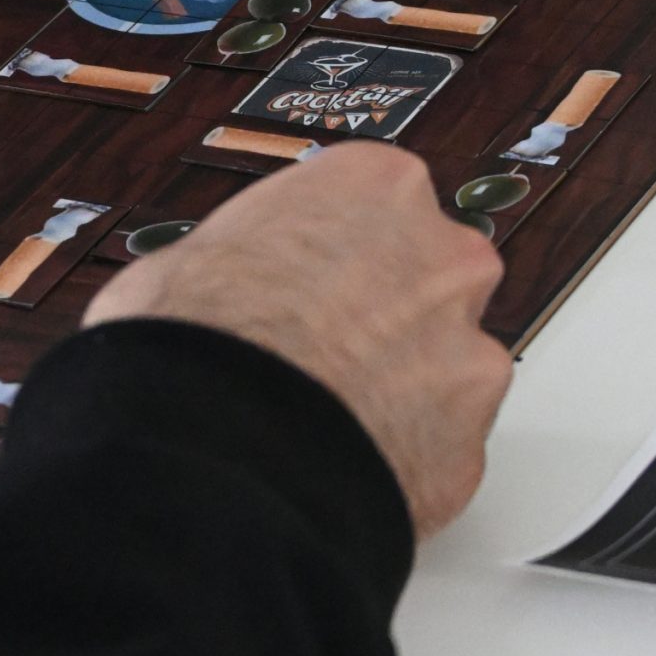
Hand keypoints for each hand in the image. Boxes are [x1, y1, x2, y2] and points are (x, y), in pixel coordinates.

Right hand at [85, 145, 513, 536]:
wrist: (217, 449)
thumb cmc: (197, 339)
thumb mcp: (186, 259)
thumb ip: (243, 265)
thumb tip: (223, 295)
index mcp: (379, 185)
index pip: (377, 202)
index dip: (335, 250)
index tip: (309, 278)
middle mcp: (445, 257)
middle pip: (432, 279)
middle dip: (388, 315)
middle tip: (322, 352)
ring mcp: (468, 352)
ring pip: (445, 371)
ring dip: (398, 393)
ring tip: (322, 425)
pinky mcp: (468, 444)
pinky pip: (435, 450)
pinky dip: (395, 461)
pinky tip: (336, 470)